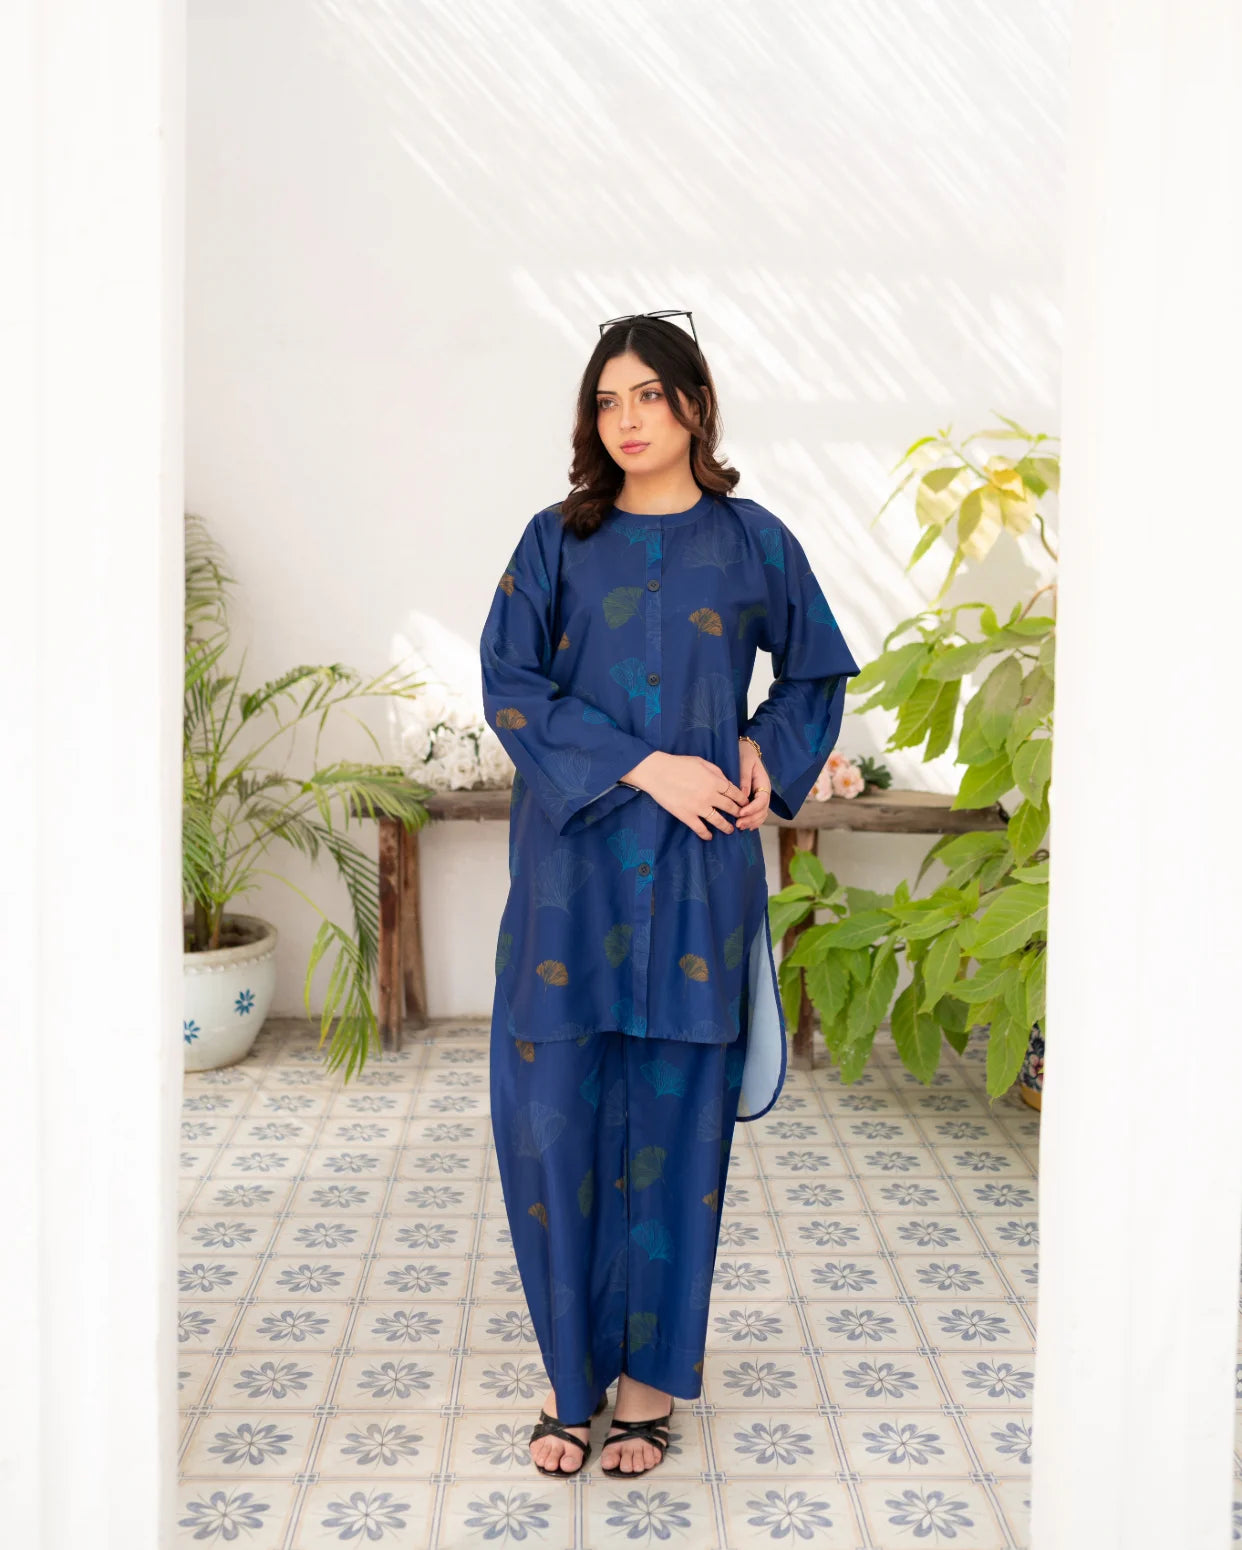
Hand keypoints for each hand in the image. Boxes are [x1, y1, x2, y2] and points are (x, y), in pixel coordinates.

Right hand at [620, 752, 744, 840]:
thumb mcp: (702, 762)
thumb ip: (717, 772)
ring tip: (730, 830)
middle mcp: (710, 796)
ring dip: (726, 827)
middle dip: (738, 813)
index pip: (735, 793)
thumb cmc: (678, 764)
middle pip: (730, 808)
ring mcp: (698, 808)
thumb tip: (726, 783)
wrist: (657, 772)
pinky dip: (706, 834)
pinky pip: (700, 829)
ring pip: (718, 821)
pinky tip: (709, 836)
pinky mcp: (686, 816)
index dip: (742, 799)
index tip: (745, 803)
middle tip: (741, 817)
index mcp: (715, 781)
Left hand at [734, 737, 771, 829]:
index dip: (752, 809)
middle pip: (763, 810)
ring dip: (752, 822)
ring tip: (739, 826)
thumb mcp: (744, 763)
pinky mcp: (754, 798)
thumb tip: (744, 795)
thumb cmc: (744, 754)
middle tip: (738, 824)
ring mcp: (760, 795)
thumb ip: (744, 778)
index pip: (762, 800)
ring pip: (761, 814)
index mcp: (763, 782)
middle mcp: (764, 791)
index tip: (740, 813)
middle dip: (751, 819)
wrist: (744, 749)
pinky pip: (757, 812)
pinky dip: (753, 820)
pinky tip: (746, 826)